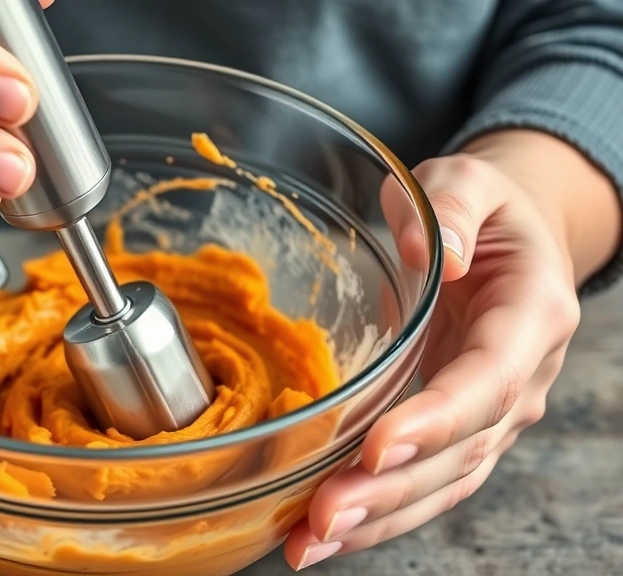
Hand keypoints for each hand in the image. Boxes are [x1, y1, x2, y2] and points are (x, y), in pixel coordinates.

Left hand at [284, 130, 621, 569]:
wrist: (508, 237)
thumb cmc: (484, 208)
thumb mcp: (471, 180)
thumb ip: (451, 206)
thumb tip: (431, 251)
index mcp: (531, 315)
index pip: (488, 380)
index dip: (436, 419)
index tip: (377, 446)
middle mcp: (521, 378)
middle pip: (462, 451)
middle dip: (391, 490)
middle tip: (323, 515)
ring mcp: (494, 414)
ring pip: (443, 483)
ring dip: (378, 518)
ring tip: (310, 542)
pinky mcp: (460, 430)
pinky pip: (427, 484)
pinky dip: (380, 514)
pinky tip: (326, 534)